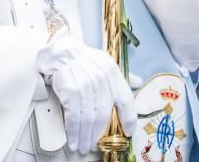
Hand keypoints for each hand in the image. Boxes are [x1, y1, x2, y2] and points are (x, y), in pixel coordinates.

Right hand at [37, 28, 136, 153]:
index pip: (126, 100)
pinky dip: (73, 131)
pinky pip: (73, 116)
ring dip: (85, 137)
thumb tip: (138, 82)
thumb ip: (121, 76)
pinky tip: (73, 139)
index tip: (127, 132)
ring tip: (83, 146)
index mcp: (113, 73)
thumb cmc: (84, 60)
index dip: (129, 119)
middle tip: (95, 146)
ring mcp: (85, 84)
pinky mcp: (70, 90)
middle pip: (104, 114)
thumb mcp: (105, 63)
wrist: (60, 51)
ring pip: (88, 118)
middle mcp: (101, 79)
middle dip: (98, 135)